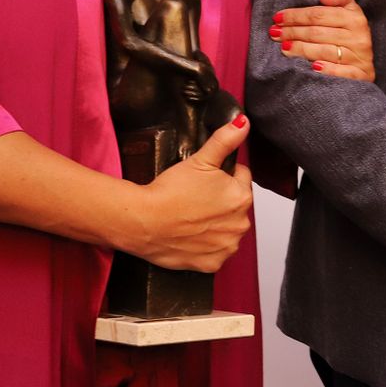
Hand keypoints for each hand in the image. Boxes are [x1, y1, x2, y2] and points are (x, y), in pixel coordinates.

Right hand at [121, 117, 252, 272]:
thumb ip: (226, 139)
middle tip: (194, 198)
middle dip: (220, 200)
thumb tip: (243, 123)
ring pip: (226, 228)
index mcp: (242, 197)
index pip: (241, 178)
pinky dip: (205, 245)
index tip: (204, 180)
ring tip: (191, 216)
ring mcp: (227, 246)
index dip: (221, 176)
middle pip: (235, 205)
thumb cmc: (169, 192)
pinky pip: (215, 252)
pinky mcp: (212, 263)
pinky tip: (190, 235)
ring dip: (215, 223)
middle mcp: (240, 224)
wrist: (142, 222)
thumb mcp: (200, 159)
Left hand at [271, 0, 375, 81]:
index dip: (296, 15)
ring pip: (324, 52)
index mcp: (355, 18)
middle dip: (292, 32)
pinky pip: (340, 73)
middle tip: (274, 33)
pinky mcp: (360, 75)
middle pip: (317, 33)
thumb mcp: (349, 10)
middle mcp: (358, 37)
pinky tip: (312, 68)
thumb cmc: (350, 32)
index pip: (319, 15)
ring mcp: (359, 58)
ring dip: (300, 50)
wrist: (366, 63)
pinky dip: (326, 70)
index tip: (277, 18)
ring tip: (283, 48)